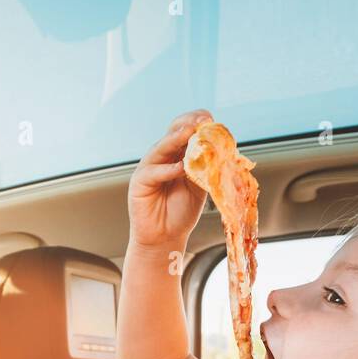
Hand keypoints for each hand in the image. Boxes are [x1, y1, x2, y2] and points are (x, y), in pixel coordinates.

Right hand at [127, 109, 213, 252]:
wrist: (166, 237)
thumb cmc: (181, 212)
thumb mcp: (200, 185)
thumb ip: (205, 167)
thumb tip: (218, 148)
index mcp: (178, 154)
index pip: (186, 129)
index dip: (197, 123)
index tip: (211, 121)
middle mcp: (162, 156)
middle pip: (173, 131)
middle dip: (188, 124)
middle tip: (203, 121)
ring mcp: (149, 167)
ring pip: (162, 147)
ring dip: (177, 138)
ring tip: (191, 134)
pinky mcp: (139, 182)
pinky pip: (153, 171)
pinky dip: (168, 169)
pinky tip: (180, 168)